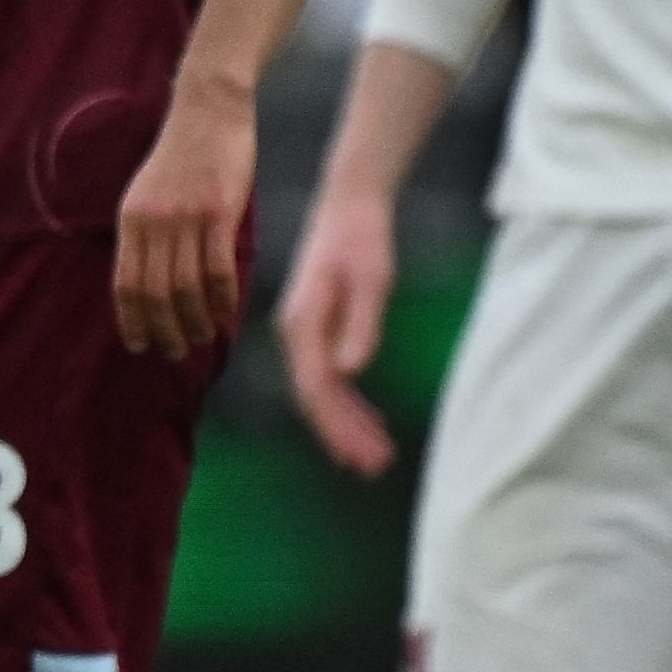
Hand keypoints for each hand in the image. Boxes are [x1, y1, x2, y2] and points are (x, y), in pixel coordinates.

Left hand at [114, 79, 253, 359]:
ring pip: (185, 286)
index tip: (140, 345)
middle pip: (154, 292)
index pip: (125, 284)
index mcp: (130, 220)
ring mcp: (186, 218)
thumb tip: (145, 280)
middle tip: (176, 352)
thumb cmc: (182, 155)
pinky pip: (217, 268)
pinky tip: (224, 312)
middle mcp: (153, 223)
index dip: (131, 320)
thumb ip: (145, 233)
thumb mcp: (147, 194)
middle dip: (163, 330)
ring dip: (193, 320)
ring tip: (201, 338)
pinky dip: (220, 297)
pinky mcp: (219, 212)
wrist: (209, 109)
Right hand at [276, 189, 399, 476]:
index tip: (361, 455)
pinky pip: (330, 377)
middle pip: (315, 398)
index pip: (316, 388)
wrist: (350, 204)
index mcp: (302, 324)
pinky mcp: (319, 328)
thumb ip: (361, 325)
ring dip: (347, 425)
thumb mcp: (372, 279)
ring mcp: (305, 332)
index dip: (337, 426)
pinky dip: (349, 403)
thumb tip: (350, 373)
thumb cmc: (362, 237)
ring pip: (322, 392)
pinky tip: (368, 423)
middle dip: (343, 435)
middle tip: (374, 468)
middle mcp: (296, 333)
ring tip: (375, 457)